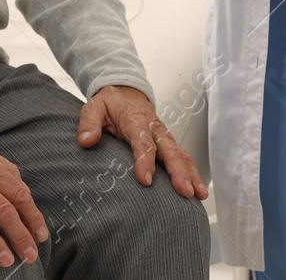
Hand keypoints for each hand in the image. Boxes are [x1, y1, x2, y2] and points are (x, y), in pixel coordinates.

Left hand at [77, 85, 206, 199]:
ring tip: (198, 195)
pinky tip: (198, 192)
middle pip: (170, 151)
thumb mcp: (94, 106)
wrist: (125, 90)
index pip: (143, 142)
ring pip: (181, 155)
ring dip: (191, 174)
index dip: (145, 161)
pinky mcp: (168, 143)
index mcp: (136, 121)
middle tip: (185, 191)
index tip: (146, 181)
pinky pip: (183, 157)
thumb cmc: (110, 102)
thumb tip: (86, 141)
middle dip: (178, 172)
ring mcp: (164, 136)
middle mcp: (155, 129)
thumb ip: (89, 123)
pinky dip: (192, 173)